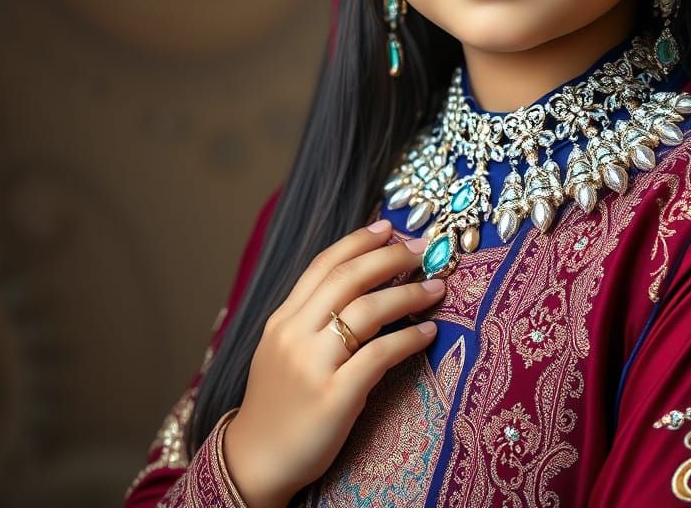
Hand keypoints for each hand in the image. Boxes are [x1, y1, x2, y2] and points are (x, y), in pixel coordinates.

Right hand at [221, 219, 443, 506]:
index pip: (324, 264)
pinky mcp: (334, 397)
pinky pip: (379, 355)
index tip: (390, 227)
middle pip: (349, 278)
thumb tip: (360, 280)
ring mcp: (313, 366)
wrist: (254, 462)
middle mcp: (294, 335)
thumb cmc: (278, 402)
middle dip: (391, 258)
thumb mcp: (282, 348)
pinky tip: (428, 332)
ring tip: (436, 287)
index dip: (359, 241)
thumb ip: (312, 315)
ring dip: (409, 294)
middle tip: (423, 251)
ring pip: (368, 311)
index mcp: (283, 319)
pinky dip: (409, 339)